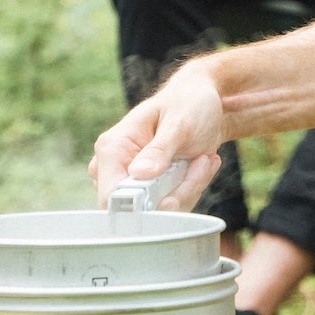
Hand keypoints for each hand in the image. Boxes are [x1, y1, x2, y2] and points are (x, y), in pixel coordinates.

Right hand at [90, 60, 226, 211]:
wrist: (201, 103)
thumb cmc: (187, 104)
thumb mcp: (179, 122)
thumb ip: (160, 148)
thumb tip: (138, 173)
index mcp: (113, 147)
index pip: (111, 196)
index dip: (141, 207)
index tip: (173, 199)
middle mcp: (116, 168)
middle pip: (139, 209)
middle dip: (176, 193)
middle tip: (201, 163)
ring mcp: (132, 180)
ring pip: (159, 210)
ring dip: (189, 188)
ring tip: (203, 158)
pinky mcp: (150, 189)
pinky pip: (171, 206)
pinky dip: (191, 189)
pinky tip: (201, 164)